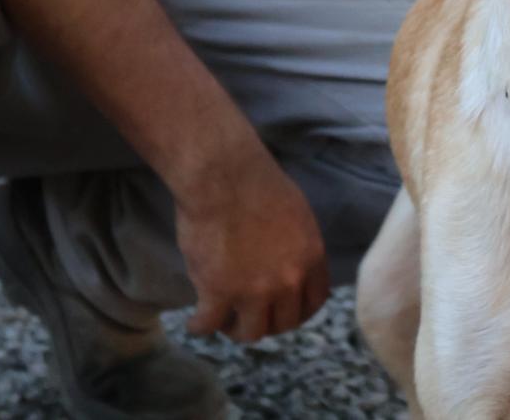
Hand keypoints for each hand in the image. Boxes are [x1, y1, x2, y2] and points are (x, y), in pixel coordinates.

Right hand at [177, 145, 329, 341]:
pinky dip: (200, 326)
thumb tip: (293, 265)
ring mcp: (254, 290)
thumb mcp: (298, 216)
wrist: (224, 176)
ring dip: (236, 329)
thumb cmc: (256, 185)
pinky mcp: (218, 292)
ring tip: (223, 322)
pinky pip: (209, 325)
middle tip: (250, 315)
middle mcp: (288, 280)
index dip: (298, 311)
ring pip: (250, 333)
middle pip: (284, 323)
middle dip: (267, 322)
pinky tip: (194, 322)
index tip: (283, 312)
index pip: (314, 302)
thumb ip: (298, 248)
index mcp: (311, 258)